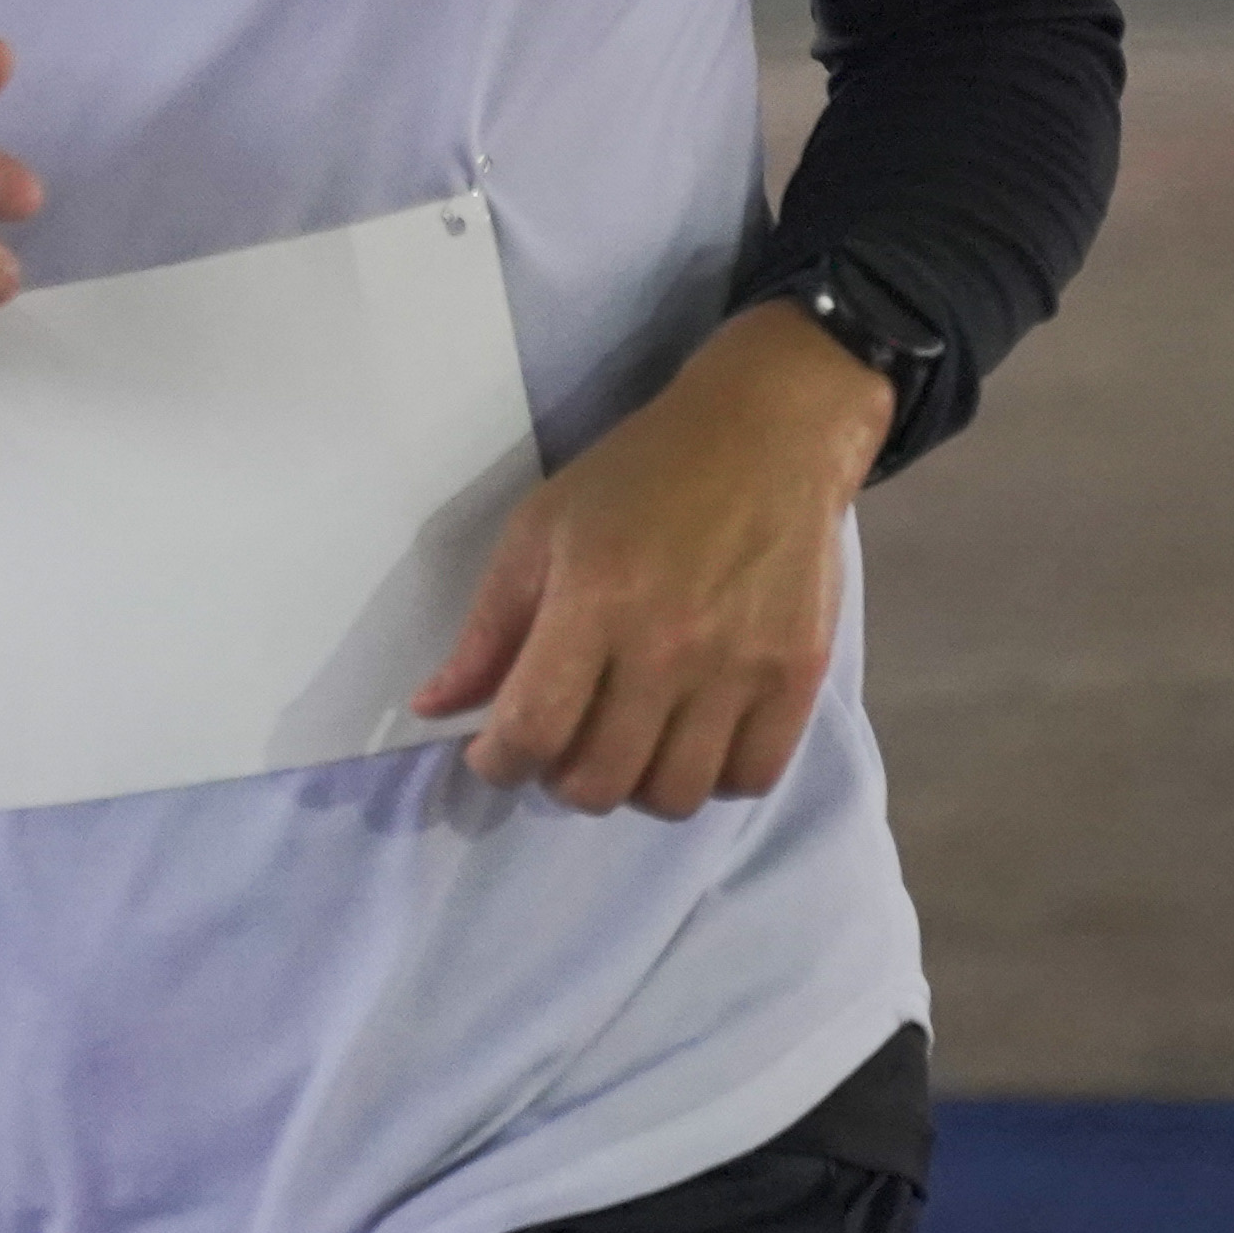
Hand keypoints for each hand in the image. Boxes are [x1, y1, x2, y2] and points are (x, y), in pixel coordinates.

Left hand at [411, 304, 890, 817]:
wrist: (768, 436)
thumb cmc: (640, 475)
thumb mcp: (540, 528)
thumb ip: (488, 628)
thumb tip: (434, 708)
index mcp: (594, 601)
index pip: (533, 732)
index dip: (498, 763)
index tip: (495, 752)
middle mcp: (668, 646)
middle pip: (599, 783)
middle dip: (560, 777)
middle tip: (565, 739)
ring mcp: (741, 668)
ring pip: (673, 796)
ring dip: (636, 785)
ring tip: (630, 741)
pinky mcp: (799, 677)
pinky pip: (750, 779)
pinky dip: (713, 777)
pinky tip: (694, 736)